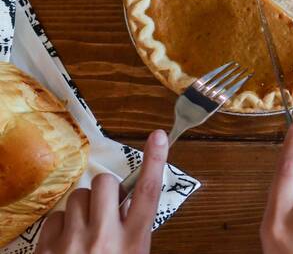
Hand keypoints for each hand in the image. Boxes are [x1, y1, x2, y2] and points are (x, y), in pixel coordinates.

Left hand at [35, 130, 168, 253]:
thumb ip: (133, 230)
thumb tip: (125, 202)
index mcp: (132, 241)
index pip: (148, 191)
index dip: (154, 161)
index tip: (158, 136)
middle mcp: (104, 238)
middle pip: (106, 182)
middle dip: (105, 189)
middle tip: (105, 209)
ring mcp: (73, 242)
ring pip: (78, 196)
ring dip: (82, 209)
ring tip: (84, 232)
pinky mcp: (47, 248)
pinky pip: (54, 217)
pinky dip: (61, 226)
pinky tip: (66, 243)